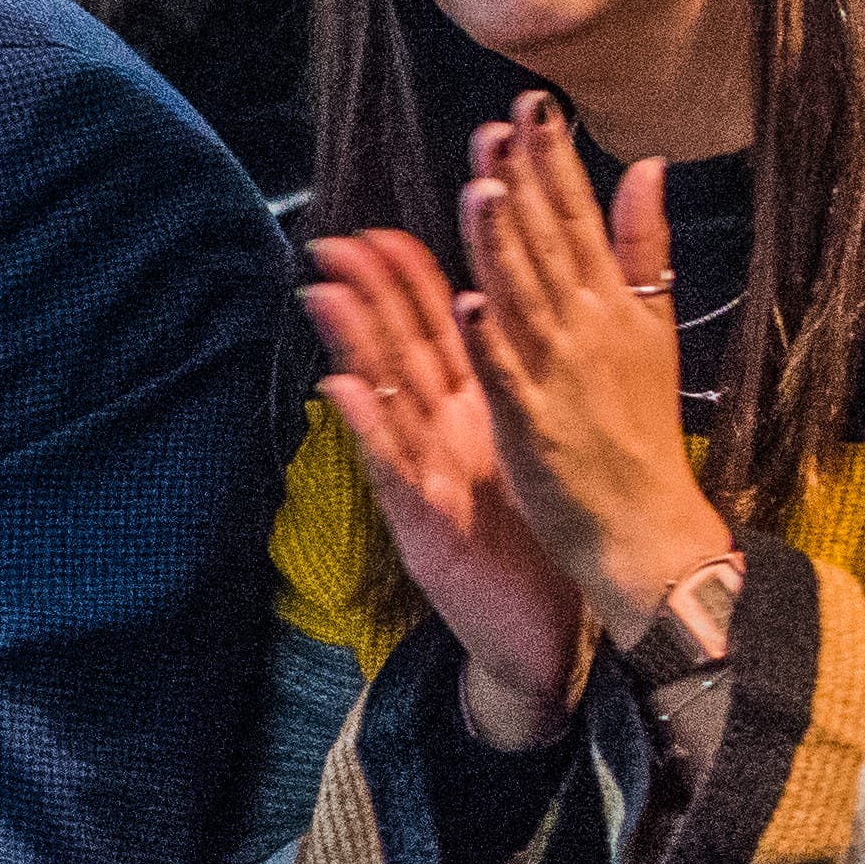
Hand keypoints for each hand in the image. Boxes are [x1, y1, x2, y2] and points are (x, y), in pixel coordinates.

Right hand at [301, 223, 588, 747]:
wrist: (540, 636)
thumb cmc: (533, 542)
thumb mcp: (521, 456)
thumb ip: (502, 394)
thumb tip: (498, 330)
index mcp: (471, 416)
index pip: (436, 333)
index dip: (411, 280)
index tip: (388, 227)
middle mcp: (439, 440)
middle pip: (399, 354)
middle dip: (368, 296)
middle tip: (335, 242)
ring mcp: (425, 481)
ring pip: (385, 402)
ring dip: (354, 348)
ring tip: (324, 294)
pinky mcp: (424, 526)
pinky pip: (395, 470)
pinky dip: (370, 430)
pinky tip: (346, 391)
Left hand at [454, 99, 741, 646]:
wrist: (648, 524)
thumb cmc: (641, 428)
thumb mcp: (653, 325)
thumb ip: (643, 245)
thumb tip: (647, 166)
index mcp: (613, 305)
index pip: (580, 217)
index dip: (555, 162)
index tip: (534, 106)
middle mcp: (588, 330)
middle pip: (551, 246)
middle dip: (528, 183)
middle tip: (503, 122)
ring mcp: (560, 376)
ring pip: (526, 299)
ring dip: (504, 245)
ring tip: (484, 187)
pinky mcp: (534, 423)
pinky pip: (508, 375)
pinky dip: (492, 339)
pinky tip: (470, 299)